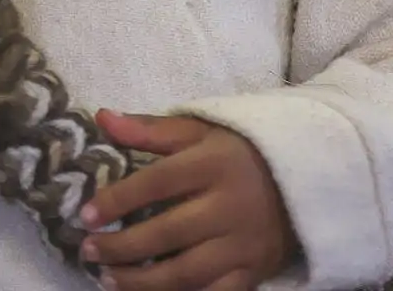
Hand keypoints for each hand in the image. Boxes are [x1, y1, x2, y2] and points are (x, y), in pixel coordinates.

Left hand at [77, 112, 297, 290]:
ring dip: (142, 282)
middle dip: (122, 246)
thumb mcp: (199, 131)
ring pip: (187, 273)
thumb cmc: (239, 151)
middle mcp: (230, 206)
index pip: (158, 183)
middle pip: (168, 233)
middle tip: (88, 251)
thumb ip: (150, 129)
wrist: (307, 178)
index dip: (118, 200)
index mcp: (214, 163)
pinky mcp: (255, 272)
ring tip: (108, 279)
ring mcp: (244, 244)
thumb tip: (102, 118)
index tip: (85, 215)